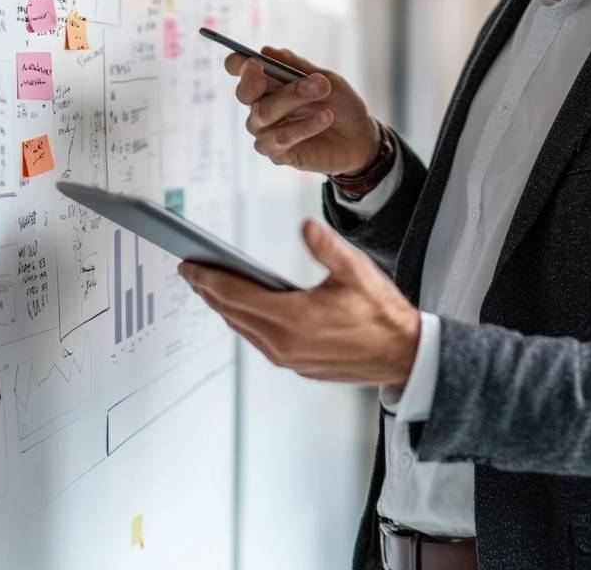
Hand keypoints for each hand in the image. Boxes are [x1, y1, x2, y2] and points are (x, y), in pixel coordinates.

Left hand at [179, 217, 420, 386]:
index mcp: (294, 318)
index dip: (207, 278)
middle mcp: (285, 343)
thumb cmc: (382, 313)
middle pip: (232, 313)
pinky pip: (258, 340)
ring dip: (224, 307)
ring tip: (210, 286)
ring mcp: (289, 358)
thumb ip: (326, 246)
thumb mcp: (356, 271)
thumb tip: (304, 226)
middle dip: (208, 291)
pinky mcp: (296, 365)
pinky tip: (243, 308)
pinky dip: (243, 321)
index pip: (236, 293)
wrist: (402, 355)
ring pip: (243, 329)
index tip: (188, 265)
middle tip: (191, 271)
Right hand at [226, 46, 380, 175]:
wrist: (360, 137)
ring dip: (293, 96)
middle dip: (255, 79)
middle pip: (246, 92)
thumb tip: (268, 51)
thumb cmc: (339, 104)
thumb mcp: (325, 80)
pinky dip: (305, 124)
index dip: (238, 64)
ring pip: (265, 112)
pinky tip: (325, 116)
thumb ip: (298, 68)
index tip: (250, 60)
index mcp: (267, 84)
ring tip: (322, 87)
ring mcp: (265, 132)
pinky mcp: (277, 153)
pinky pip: (283, 136)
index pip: (240, 71)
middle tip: (270, 68)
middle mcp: (260, 107)